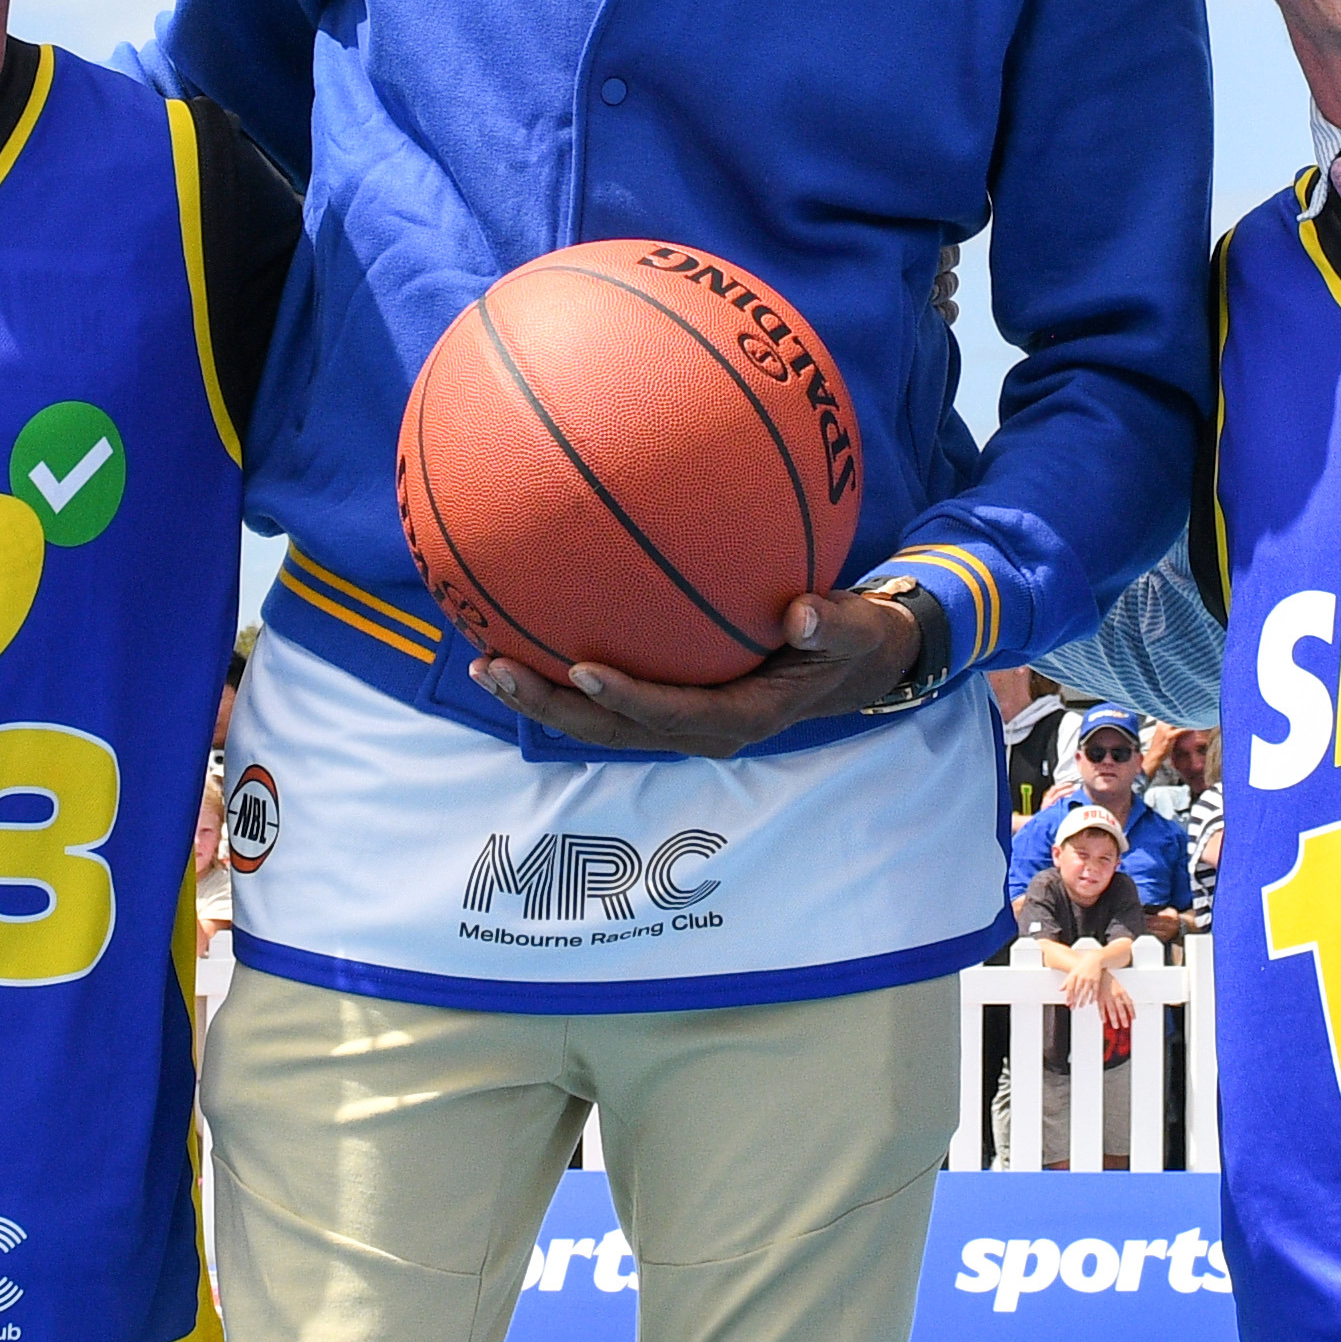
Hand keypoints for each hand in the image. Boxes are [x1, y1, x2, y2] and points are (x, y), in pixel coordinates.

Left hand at [469, 581, 930, 755]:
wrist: (848, 662)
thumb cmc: (849, 640)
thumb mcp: (859, 631)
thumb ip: (837, 624)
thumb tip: (804, 611)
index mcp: (744, 715)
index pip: (677, 715)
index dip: (628, 700)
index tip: (582, 670)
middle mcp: (700, 726)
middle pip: (613, 730)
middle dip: (552, 706)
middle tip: (495, 666)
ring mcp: (678, 717)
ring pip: (598, 722)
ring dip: (540, 699)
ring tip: (482, 663)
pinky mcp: (665, 699)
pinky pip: (606, 694)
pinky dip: (559, 676)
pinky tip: (515, 633)